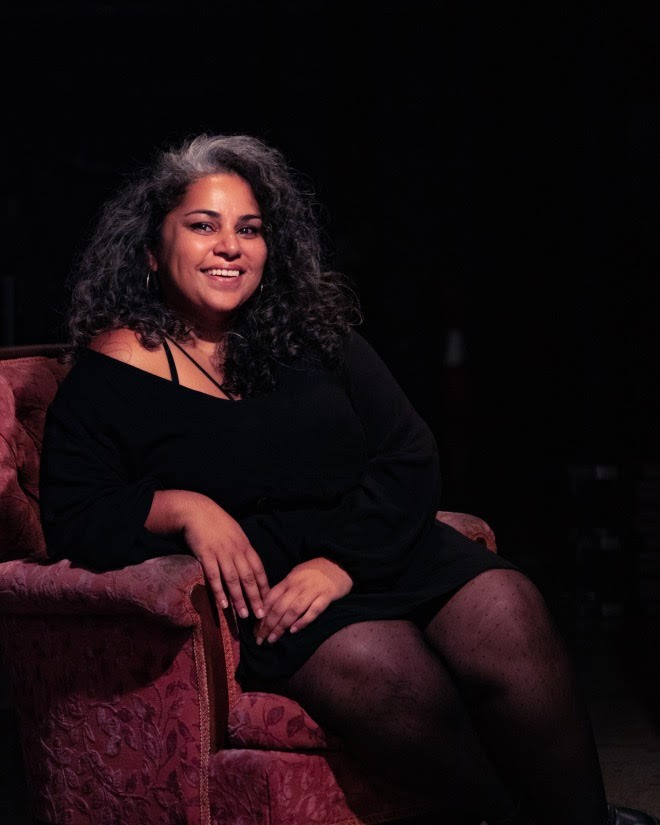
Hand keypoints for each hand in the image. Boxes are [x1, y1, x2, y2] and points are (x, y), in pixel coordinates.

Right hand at [146, 490, 269, 617]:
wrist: (197, 511)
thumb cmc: (217, 523)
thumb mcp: (236, 534)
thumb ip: (243, 550)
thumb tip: (250, 567)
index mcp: (245, 546)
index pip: (259, 570)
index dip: (264, 587)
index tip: (269, 602)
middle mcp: (236, 551)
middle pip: (249, 577)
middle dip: (255, 597)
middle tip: (261, 615)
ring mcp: (221, 553)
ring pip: (233, 579)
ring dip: (239, 598)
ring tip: (244, 614)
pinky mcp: (206, 555)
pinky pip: (214, 576)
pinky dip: (219, 591)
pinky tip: (223, 604)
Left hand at [254, 557, 352, 645]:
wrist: (339, 563)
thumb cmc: (315, 571)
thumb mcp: (296, 576)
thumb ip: (283, 590)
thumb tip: (267, 607)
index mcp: (289, 580)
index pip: (271, 598)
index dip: (261, 615)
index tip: (255, 629)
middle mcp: (298, 585)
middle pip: (279, 606)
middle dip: (268, 625)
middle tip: (260, 639)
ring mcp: (312, 590)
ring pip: (293, 610)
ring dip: (281, 626)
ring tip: (273, 639)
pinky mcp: (326, 596)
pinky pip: (313, 610)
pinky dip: (303, 621)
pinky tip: (294, 630)